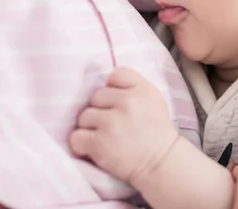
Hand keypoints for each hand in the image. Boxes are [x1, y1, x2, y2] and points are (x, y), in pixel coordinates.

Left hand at [70, 67, 177, 185]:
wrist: (160, 163)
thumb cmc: (155, 132)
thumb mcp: (153, 100)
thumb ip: (133, 88)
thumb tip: (105, 82)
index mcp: (143, 89)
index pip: (116, 74)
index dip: (114, 88)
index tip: (119, 103)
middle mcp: (128, 102)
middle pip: (97, 96)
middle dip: (102, 110)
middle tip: (113, 125)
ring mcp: (112, 122)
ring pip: (84, 116)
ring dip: (91, 127)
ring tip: (106, 138)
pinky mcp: (99, 142)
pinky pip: (76, 136)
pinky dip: (82, 145)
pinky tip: (95, 149)